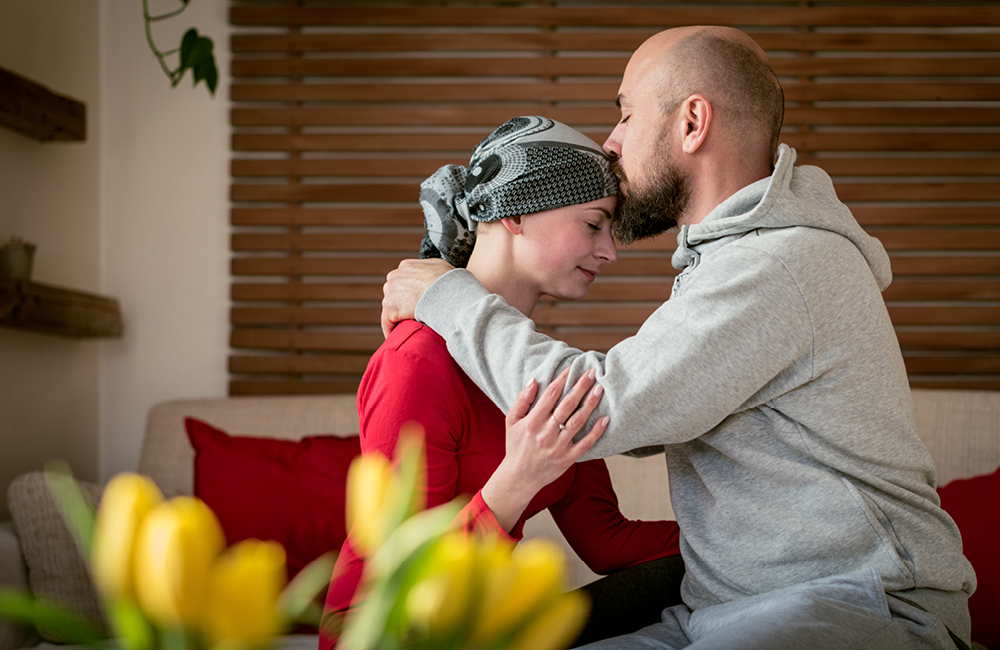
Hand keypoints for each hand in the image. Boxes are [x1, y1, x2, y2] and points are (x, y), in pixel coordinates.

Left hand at [381, 258, 453, 336]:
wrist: (448, 291)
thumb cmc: (450, 281)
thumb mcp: (440, 266)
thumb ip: (430, 269)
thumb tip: (434, 277)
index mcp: (405, 266)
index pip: (401, 281)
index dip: (408, 293)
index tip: (414, 303)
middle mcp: (394, 276)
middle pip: (394, 294)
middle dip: (401, 304)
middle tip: (412, 316)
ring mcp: (390, 292)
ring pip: (390, 308)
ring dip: (397, 317)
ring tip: (407, 327)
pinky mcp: (391, 308)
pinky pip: (388, 322)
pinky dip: (391, 330)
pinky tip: (397, 337)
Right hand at [480, 368, 608, 532]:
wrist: (519, 478)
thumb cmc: (516, 446)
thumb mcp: (511, 421)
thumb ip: (522, 400)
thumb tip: (534, 380)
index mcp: (532, 421)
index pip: (551, 394)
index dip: (563, 379)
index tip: (573, 368)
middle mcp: (546, 432)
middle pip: (567, 405)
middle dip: (581, 387)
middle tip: (593, 372)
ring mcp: (558, 446)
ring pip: (578, 421)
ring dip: (590, 404)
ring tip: (600, 389)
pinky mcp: (568, 458)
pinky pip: (585, 443)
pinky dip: (596, 432)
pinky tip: (605, 419)